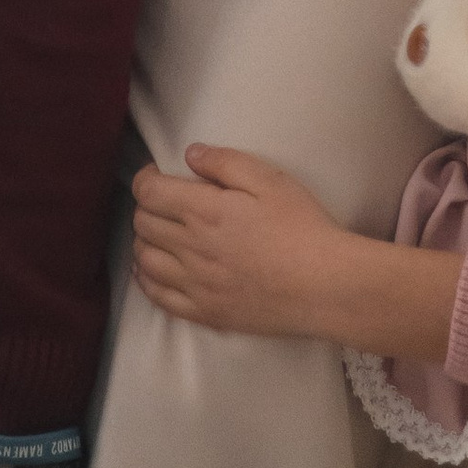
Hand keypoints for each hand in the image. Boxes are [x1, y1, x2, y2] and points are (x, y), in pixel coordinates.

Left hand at [130, 145, 362, 338]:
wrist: (324, 286)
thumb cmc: (301, 227)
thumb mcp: (269, 179)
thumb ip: (224, 162)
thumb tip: (189, 154)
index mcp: (203, 211)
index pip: (149, 192)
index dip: (145, 178)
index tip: (157, 174)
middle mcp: (191, 248)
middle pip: (143, 224)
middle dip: (147, 206)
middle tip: (164, 201)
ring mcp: (196, 285)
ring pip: (144, 260)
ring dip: (144, 241)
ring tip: (159, 233)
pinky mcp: (206, 313)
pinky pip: (159, 298)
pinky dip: (146, 280)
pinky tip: (150, 270)